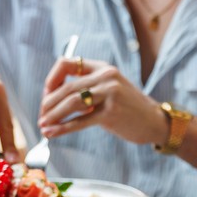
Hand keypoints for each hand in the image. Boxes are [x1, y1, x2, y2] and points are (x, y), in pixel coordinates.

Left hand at [38, 57, 166, 144]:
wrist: (155, 122)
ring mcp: (109, 94)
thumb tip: (55, 98)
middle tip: (41, 115)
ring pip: (70, 103)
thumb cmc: (129, 108)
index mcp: (103, 68)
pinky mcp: (111, 113)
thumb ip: (87, 89)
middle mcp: (106, 77)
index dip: (52, 79)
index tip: (46, 95)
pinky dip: (62, 128)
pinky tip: (52, 133)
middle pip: (66, 87)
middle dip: (48, 103)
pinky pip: (80, 121)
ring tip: (43, 125)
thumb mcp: (110, 90)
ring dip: (52, 115)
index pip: (67, 64)